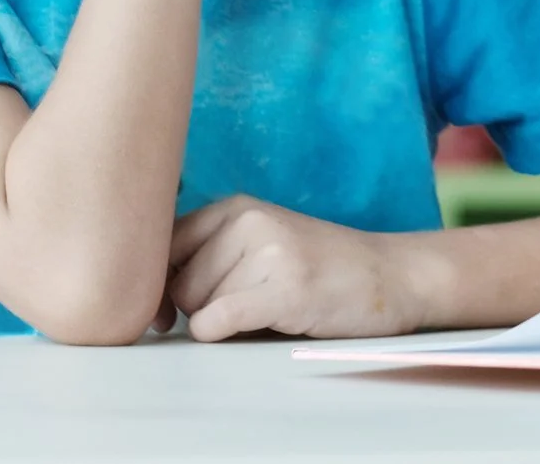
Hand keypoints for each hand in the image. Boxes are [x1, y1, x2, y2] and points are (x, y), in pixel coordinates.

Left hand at [167, 195, 427, 340]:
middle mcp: (248, 219)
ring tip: (270, 307)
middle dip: (200, 306)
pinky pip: (215, 322)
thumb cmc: (319, 268)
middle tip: (248, 304)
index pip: (161, 245)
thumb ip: (208, 254)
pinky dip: (224, 334)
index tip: (170, 309)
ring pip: (196, 307)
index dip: (159, 285)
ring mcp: (269, 250)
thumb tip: (148, 300)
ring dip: (223, 321)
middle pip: (178, 284)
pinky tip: (263, 321)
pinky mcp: (285, 287)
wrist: (391, 275)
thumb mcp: (262, 242)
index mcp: (236, 206)